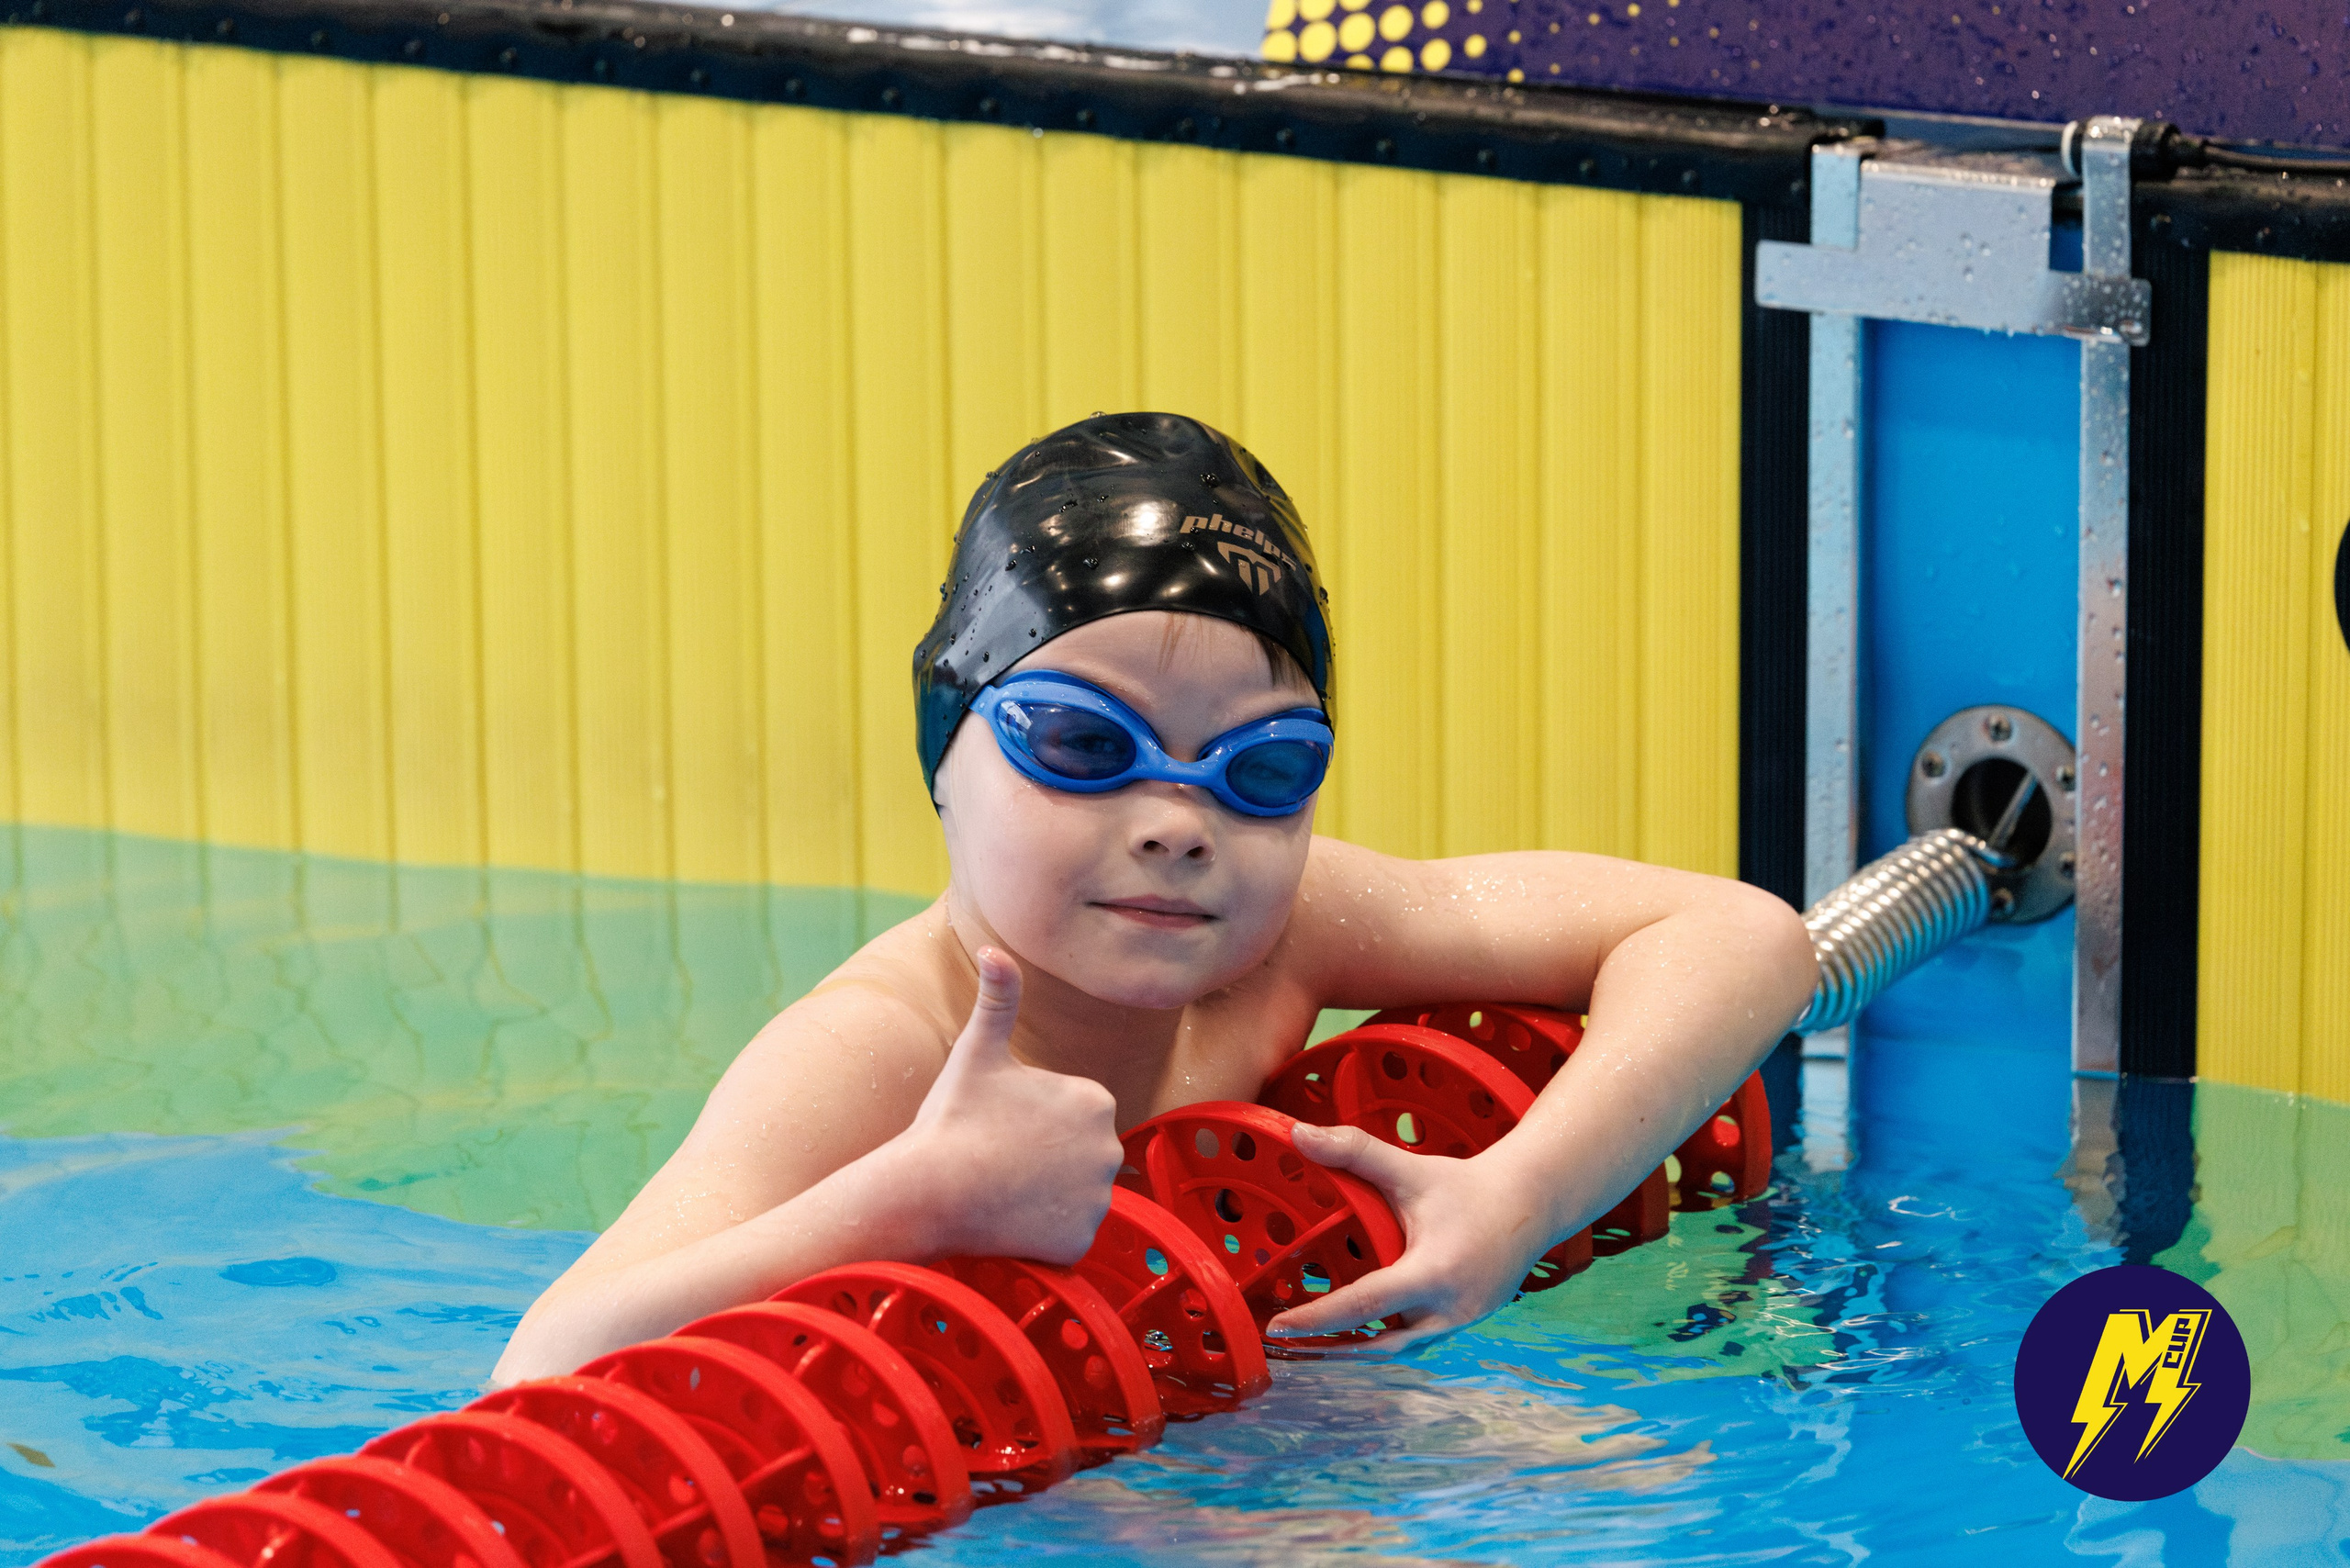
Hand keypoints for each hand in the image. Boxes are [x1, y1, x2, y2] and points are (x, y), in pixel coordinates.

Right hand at [893, 947, 1124, 1265]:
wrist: (928, 1190)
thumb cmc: (952, 1118)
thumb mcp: (978, 1051)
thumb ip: (998, 997)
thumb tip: (993, 947)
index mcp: (1097, 1099)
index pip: (1076, 1116)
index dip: (1036, 1124)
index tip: (1004, 1128)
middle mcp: (1112, 1148)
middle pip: (1079, 1156)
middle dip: (1046, 1160)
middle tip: (1000, 1160)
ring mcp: (1098, 1199)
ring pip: (1073, 1195)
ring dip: (1046, 1196)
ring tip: (1002, 1188)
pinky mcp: (1080, 1241)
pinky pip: (1066, 1235)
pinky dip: (1043, 1234)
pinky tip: (1010, 1221)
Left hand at [1260, 1123, 1559, 1353]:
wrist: (1532, 1203)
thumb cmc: (1468, 1187)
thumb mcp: (1410, 1169)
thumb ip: (1355, 1151)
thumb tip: (1299, 1134)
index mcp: (1433, 1273)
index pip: (1365, 1305)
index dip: (1318, 1319)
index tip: (1279, 1328)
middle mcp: (1448, 1309)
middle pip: (1377, 1342)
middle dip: (1329, 1347)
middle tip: (1282, 1342)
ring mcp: (1460, 1323)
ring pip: (1397, 1348)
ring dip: (1355, 1350)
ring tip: (1307, 1345)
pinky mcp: (1464, 1324)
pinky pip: (1416, 1341)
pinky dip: (1383, 1341)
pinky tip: (1353, 1335)